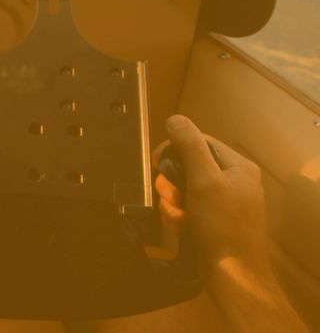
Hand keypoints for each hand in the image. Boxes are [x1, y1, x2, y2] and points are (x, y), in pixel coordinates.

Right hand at [153, 115, 268, 273]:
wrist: (232, 274)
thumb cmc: (222, 225)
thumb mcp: (204, 179)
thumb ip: (189, 146)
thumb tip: (175, 119)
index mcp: (237, 167)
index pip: (199, 142)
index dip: (174, 149)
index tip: (157, 163)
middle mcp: (232, 182)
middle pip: (187, 167)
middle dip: (172, 184)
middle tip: (171, 197)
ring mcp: (222, 204)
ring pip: (183, 190)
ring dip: (173, 203)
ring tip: (178, 217)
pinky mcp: (212, 222)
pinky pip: (187, 209)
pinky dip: (179, 217)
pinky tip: (182, 228)